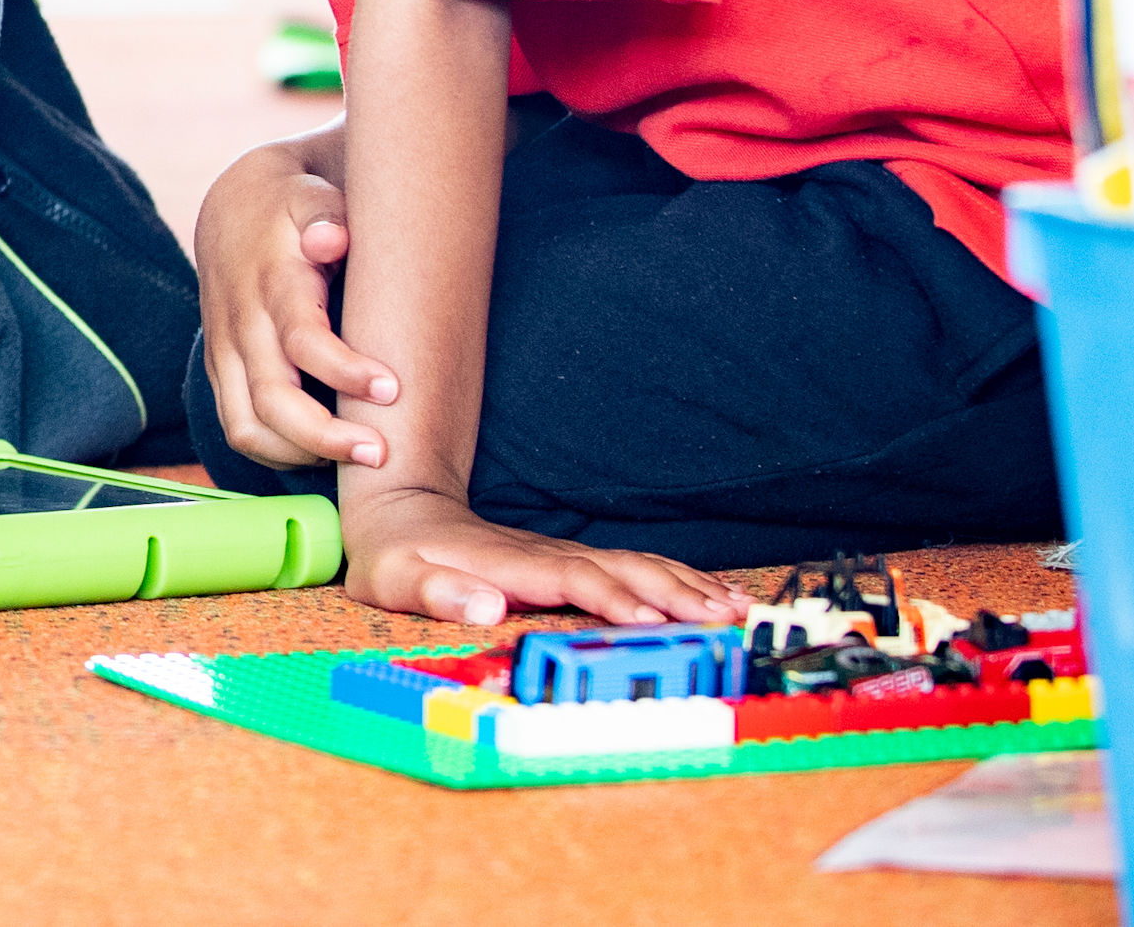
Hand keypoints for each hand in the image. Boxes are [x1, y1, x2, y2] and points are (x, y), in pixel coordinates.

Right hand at [192, 137, 396, 471]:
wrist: (234, 207)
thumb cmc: (295, 207)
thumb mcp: (312, 197)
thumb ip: (324, 216)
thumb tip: (332, 239)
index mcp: (271, 281)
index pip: (301, 339)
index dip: (344, 371)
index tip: (393, 389)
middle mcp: (241, 323)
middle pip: (271, 400)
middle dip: (326, 436)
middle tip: (383, 452)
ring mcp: (224, 351)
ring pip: (248, 427)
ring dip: (301, 454)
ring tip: (355, 457)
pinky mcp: (219, 371)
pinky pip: (239, 429)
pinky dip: (280, 452)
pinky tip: (323, 451)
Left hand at [340, 485, 745, 628]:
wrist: (401, 512)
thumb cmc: (396, 556)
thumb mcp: (395, 577)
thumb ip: (437, 591)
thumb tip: (488, 605)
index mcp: (513, 564)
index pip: (574, 580)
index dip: (613, 599)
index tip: (650, 620)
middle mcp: (549, 555)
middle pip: (624, 569)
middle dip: (676, 594)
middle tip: (725, 620)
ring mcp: (566, 555)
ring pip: (639, 565)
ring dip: (688, 586)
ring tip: (738, 609)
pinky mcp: (573, 563)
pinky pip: (635, 569)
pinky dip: (680, 579)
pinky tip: (715, 594)